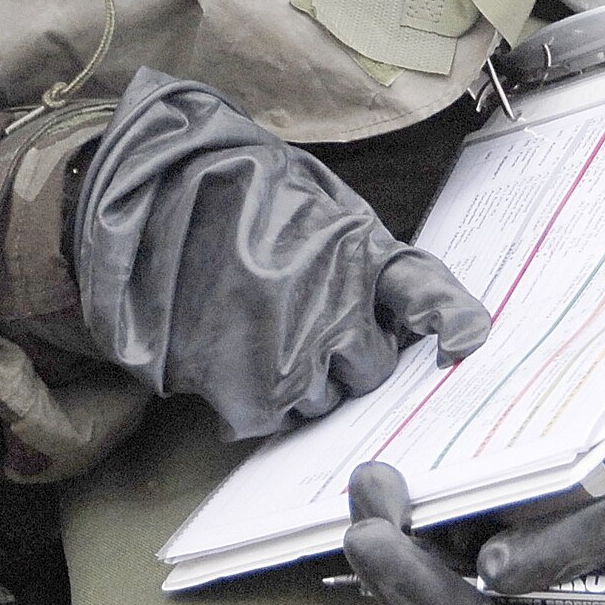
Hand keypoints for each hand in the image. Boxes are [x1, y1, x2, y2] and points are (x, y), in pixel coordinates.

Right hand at [71, 69, 490, 437]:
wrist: (137, 202)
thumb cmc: (220, 189)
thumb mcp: (302, 194)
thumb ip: (353, 248)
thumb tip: (400, 307)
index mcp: (351, 249)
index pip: (424, 291)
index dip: (452, 317)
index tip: (466, 341)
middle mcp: (331, 309)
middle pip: (371, 367)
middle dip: (351, 352)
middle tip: (307, 319)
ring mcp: (288, 355)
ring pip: (323, 398)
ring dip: (304, 378)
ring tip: (260, 329)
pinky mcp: (243, 391)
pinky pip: (274, 415)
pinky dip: (260, 395)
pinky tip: (232, 349)